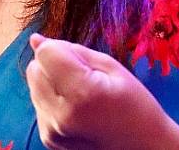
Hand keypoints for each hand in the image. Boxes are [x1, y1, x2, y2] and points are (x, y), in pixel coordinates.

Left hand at [26, 34, 178, 149]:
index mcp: (81, 93)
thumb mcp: (112, 68)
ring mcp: (52, 130)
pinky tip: (76, 109)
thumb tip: (36, 40)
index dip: (60, 49)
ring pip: (34, 86)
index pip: (45, 54)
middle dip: (53, 65)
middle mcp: (60, 115)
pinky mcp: (49, 139)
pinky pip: (39, 105)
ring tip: (81, 94)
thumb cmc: (135, 106)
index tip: (81, 61)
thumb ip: (72, 51)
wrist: (145, 149)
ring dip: (51, 83)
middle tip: (83, 76)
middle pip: (34, 69)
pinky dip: (53, 101)